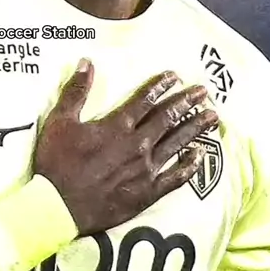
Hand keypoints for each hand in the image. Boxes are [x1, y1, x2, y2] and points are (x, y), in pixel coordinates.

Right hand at [34, 60, 218, 235]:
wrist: (58, 207)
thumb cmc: (56, 164)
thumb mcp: (60, 122)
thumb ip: (76, 91)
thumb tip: (87, 62)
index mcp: (116, 126)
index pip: (145, 100)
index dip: (161, 86)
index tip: (175, 76)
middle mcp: (137, 144)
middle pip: (168, 118)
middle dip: (187, 102)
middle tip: (204, 92)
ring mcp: (145, 169)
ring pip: (177, 143)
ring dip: (196, 128)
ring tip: (213, 116)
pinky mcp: (148, 192)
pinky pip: (176, 177)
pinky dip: (190, 165)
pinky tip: (201, 154)